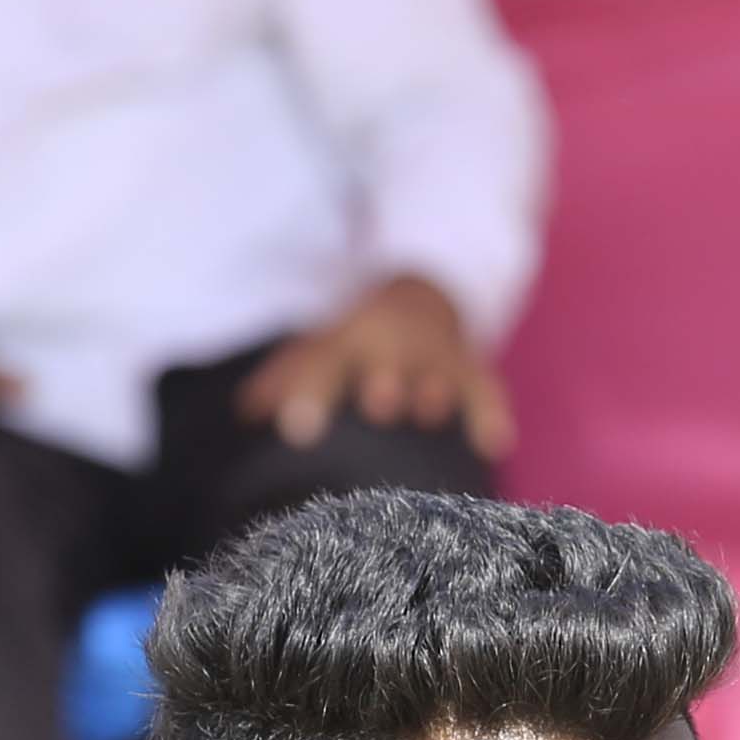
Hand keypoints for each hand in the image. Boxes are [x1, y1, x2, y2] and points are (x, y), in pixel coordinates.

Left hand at [236, 275, 511, 456]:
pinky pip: (485, 387)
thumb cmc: (360, 341)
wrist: (421, 297)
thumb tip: (246, 412)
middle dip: (382, 378)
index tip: (297, 429)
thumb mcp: (324, 350)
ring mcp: (434, 356)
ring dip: (433, 389)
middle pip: (386, 361)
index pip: (323, 365)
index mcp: (346, 342)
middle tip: (377, 401)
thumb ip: (288, 382)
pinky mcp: (470, 369)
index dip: (311, 394)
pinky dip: (490, 412)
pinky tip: (494, 443)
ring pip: (436, 371)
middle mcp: (391, 345)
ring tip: (429, 411)